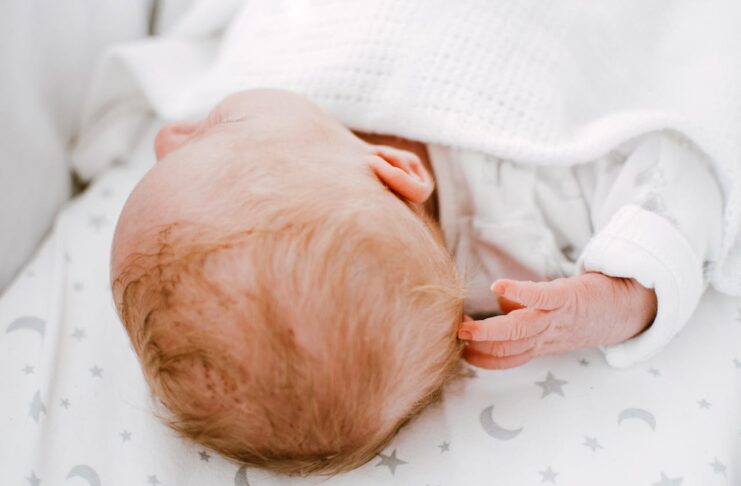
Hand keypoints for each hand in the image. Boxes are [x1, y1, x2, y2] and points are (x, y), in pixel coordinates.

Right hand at [458, 272, 656, 369]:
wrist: (632, 306)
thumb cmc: (589, 312)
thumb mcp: (556, 322)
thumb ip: (527, 316)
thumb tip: (501, 301)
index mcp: (543, 343)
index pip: (509, 357)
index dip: (485, 358)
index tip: (461, 352)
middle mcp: (548, 335)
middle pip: (510, 346)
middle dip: (481, 346)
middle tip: (455, 339)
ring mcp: (557, 317)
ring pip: (519, 329)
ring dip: (491, 330)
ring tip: (466, 325)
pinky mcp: (568, 297)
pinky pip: (541, 297)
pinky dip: (520, 293)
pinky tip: (498, 287)